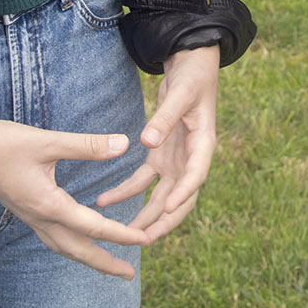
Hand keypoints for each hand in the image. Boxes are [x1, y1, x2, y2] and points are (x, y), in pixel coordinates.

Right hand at [0, 119, 149, 277]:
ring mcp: (30, 217)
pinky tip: (79, 240)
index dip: (121, 235)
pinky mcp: (25, 211)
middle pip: (77, 250)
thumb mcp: (47, 141)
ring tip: (109, 265)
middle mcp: (39, 218)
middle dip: (105, 263)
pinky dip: (71, 244)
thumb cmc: (4, 143)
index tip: (144, 241)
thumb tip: (124, 144)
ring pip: (63, 247)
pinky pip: (52, 237)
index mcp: (48, 205)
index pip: (92, 227)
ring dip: (88, 257)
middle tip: (130, 274)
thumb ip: (87, 145)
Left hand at [96, 45, 219, 244]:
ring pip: (160, 197)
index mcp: (203, 145)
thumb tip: (146, 142)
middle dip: (163, 221)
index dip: (182, 195)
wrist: (191, 67)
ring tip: (123, 233)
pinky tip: (104, 200)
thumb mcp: (181, 93)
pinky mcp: (159, 157)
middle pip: (180, 198)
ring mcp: (175, 160)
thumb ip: (164, 118)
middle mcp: (190, 159)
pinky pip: (142, 181)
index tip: (165, 211)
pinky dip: (125, 192)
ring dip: (144, 216)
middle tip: (143, 240)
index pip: (195, 176)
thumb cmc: (192, 78)